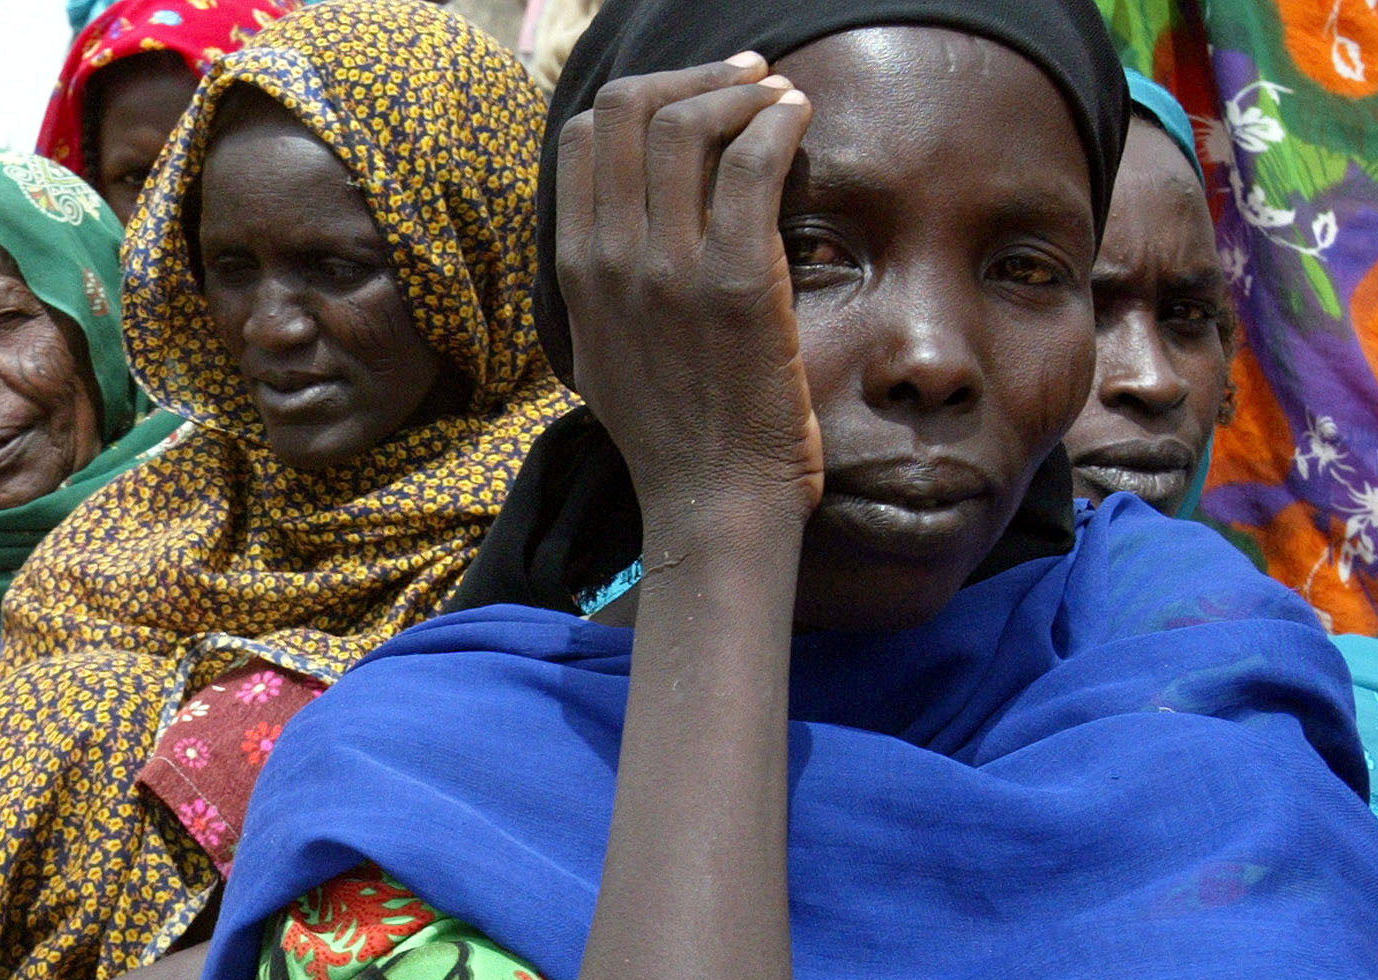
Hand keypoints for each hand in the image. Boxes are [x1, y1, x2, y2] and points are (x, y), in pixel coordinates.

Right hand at [554, 54, 821, 536]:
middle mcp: (612, 261)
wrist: (710, 503)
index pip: (586, 136)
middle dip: (695, 78)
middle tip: (748, 81)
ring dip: (743, 92)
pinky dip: (780, 123)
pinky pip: (751, 164)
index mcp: (576, 271)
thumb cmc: (670, 436)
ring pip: (689, 123)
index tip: (696, 101)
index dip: (645, 97)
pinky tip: (800, 124)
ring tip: (781, 100)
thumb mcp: (602, 352)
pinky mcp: (738, 285)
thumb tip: (619, 220)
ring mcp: (670, 271)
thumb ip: (602, 282)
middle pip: (630, 110)